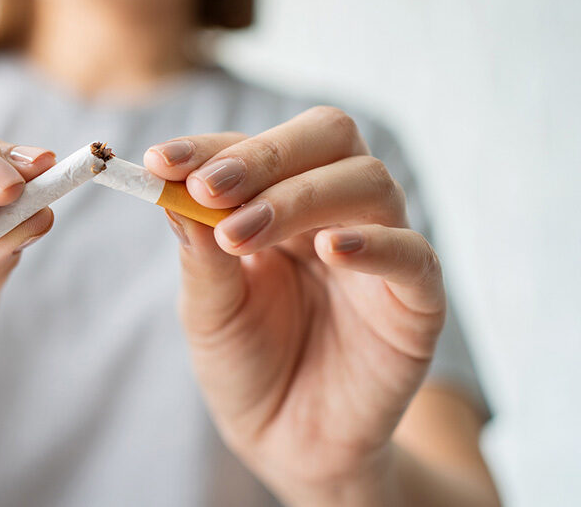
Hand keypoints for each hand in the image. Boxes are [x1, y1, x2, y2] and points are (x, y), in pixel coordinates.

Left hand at [145, 106, 446, 505]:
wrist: (289, 445)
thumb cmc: (248, 366)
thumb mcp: (209, 309)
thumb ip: (200, 249)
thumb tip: (170, 185)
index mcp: (284, 201)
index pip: (259, 145)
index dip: (213, 147)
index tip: (163, 161)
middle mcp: (338, 210)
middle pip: (329, 136)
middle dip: (264, 155)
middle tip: (208, 189)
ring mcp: (383, 249)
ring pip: (369, 182)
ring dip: (299, 198)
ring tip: (240, 235)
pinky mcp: (417, 301)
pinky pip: (413, 255)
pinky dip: (375, 244)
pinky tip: (331, 249)